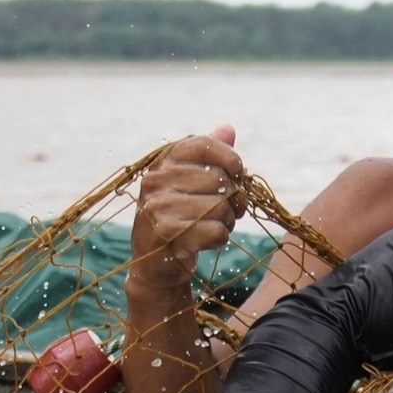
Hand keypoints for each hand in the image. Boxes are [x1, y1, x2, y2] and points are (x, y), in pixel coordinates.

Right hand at [131, 129, 248, 302]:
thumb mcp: (190, 183)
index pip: (206, 145)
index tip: (238, 177)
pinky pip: (216, 231)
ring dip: (227, 222)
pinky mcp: (166, 232)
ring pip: (221, 207)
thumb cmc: (179, 218)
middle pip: (219, 179)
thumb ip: (209, 156)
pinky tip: (207, 241)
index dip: (232, 161)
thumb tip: (228, 128)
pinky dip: (220, 239)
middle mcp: (158, 179)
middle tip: (230, 212)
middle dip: (234, 200)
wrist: (154, 264)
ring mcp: (159, 205)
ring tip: (215, 226)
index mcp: (165, 161)